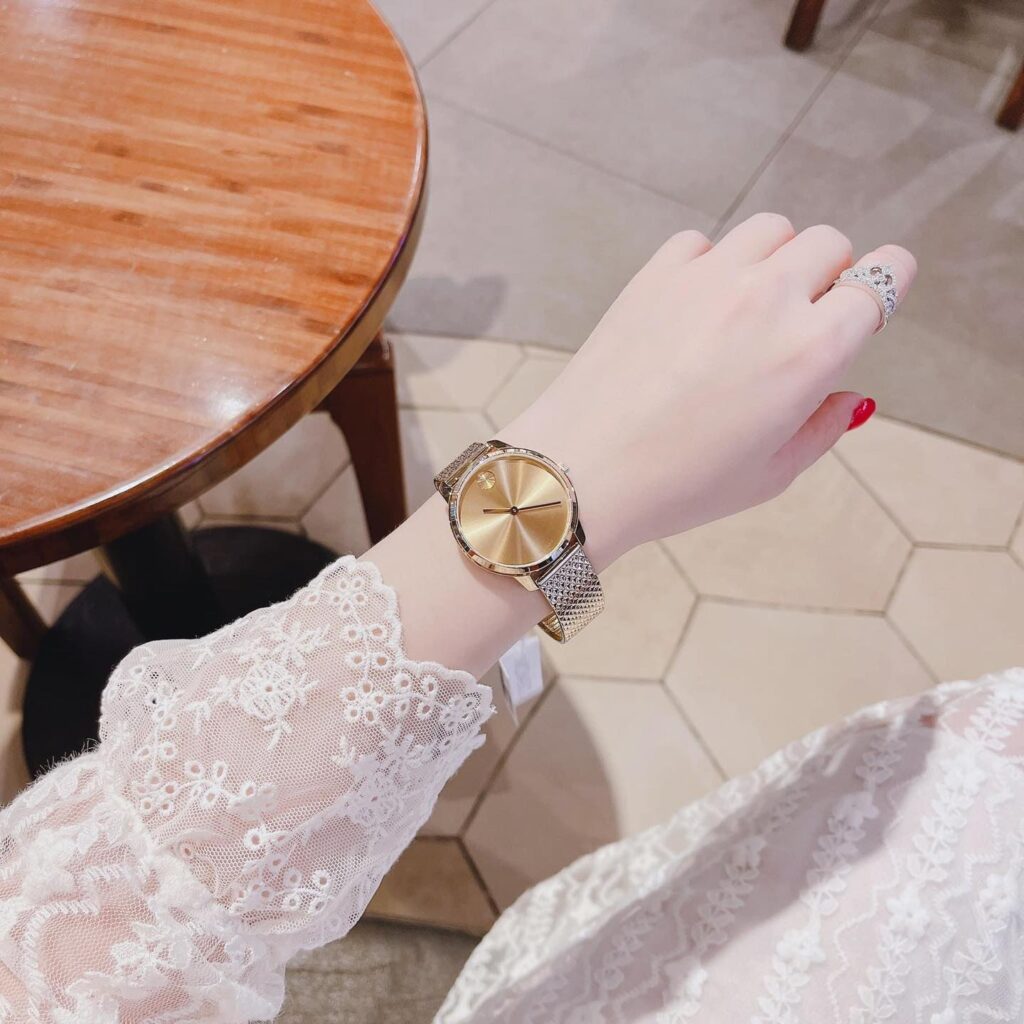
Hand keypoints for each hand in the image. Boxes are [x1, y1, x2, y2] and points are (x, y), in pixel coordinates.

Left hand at [501, 213, 916, 569]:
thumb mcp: (770, 475)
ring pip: (771, 229)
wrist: (583, 469)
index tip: (872, 298)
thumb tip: (852, 398)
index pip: (881, 280)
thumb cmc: (678, 485)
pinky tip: (696, 307)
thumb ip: (823, 428)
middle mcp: (767, 299)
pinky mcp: (657, 273)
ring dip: (775, 258)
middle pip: (829, 243)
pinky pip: (703, 242)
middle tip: (805, 315)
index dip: (886, 286)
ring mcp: (708, 278)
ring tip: (751, 305)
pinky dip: (711, 264)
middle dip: (830, 273)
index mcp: (810, 351)